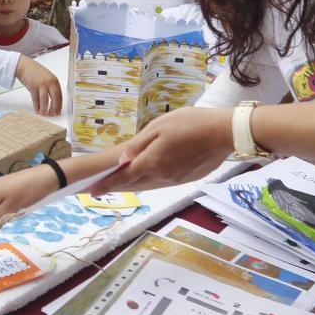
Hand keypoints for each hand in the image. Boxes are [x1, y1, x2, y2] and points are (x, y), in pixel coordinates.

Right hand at [15, 55, 61, 116]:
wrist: (24, 65)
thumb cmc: (34, 71)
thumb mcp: (46, 77)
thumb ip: (51, 86)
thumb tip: (53, 99)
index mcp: (54, 80)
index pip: (59, 95)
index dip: (59, 105)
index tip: (58, 111)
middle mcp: (49, 82)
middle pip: (54, 98)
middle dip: (54, 108)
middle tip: (52, 115)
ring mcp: (41, 84)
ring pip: (45, 100)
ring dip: (44, 109)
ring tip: (44, 114)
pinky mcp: (33, 87)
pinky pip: (36, 99)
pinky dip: (36, 106)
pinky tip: (37, 110)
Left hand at [89, 106, 232, 193]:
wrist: (223, 133)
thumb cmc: (190, 124)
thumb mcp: (159, 127)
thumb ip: (139, 144)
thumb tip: (122, 160)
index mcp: (152, 162)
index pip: (124, 178)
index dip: (106, 184)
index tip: (91, 190)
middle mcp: (162, 176)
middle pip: (134, 184)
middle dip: (115, 187)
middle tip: (99, 189)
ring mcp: (176, 179)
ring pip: (148, 185)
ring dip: (132, 186)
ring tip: (118, 185)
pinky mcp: (187, 178)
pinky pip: (162, 183)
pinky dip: (149, 183)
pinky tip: (145, 179)